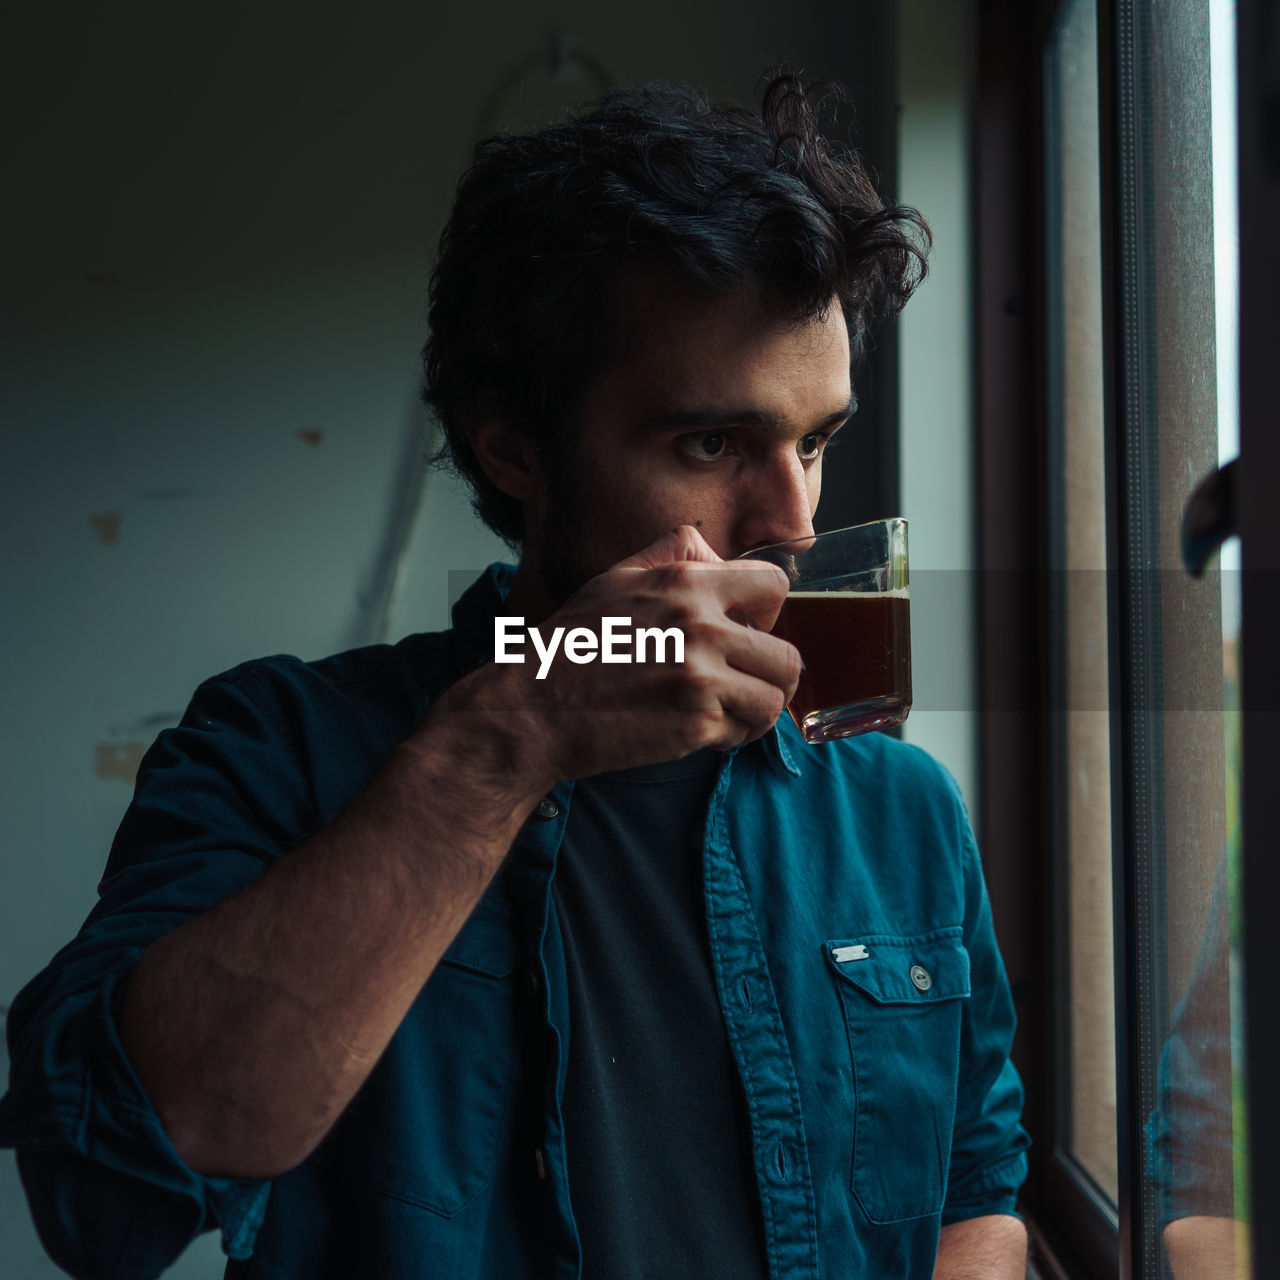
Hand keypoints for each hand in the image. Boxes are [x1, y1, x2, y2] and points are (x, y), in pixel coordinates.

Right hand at [456, 525, 800, 781]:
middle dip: (770, 676)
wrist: (531, 709)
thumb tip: (710, 548)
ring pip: (774, 699)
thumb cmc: (571, 647)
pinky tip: (699, 732)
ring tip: (726, 714)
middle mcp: (700, 624)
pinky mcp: (695, 723)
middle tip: (743, 687)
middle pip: (787, 656)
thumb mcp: (615, 579)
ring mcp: (700, 677)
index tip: (746, 635)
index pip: (775, 587)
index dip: (767, 615)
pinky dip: (729, 738)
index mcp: (684, 582)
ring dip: (755, 711)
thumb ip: (669, 555)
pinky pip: (744, 733)